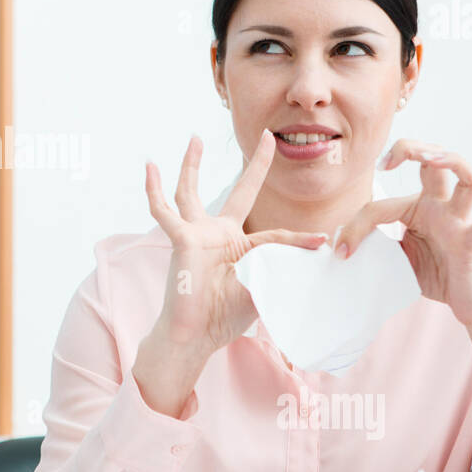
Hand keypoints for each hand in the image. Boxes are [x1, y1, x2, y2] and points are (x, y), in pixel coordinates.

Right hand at [143, 130, 331, 363]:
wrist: (195, 335)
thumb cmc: (223, 318)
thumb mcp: (259, 290)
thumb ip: (279, 268)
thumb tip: (315, 249)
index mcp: (238, 247)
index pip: (273, 234)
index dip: (297, 239)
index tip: (321, 240)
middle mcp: (217, 234)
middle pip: (239, 191)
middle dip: (256, 165)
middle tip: (268, 135)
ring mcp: (196, 234)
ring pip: (191, 192)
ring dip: (191, 165)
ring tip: (195, 138)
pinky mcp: (181, 239)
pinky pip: (165, 211)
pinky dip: (155, 190)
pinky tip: (149, 167)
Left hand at [333, 138, 471, 327]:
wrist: (462, 299)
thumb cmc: (433, 271)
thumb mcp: (394, 256)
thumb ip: (373, 245)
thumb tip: (336, 244)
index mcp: (418, 207)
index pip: (381, 205)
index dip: (356, 227)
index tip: (341, 251)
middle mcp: (440, 206)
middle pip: (433, 161)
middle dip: (411, 149)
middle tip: (387, 160)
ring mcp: (458, 221)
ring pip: (468, 179)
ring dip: (452, 161)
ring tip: (433, 157)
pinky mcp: (471, 243)